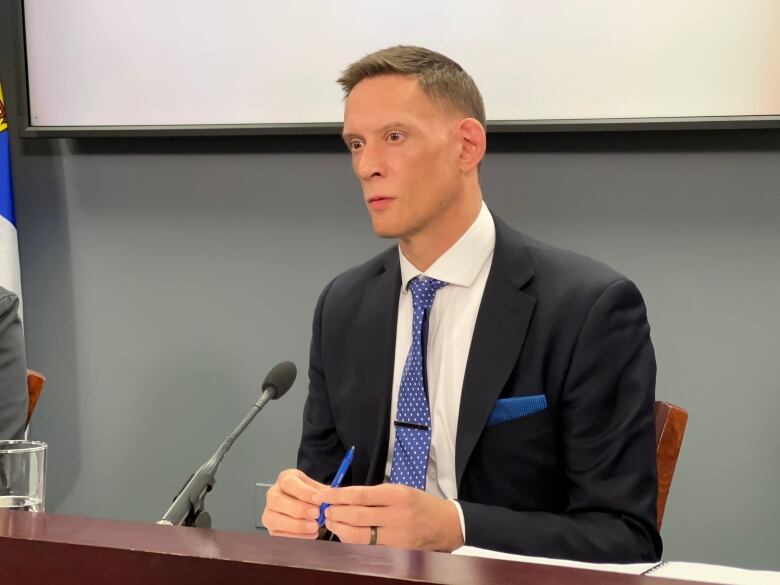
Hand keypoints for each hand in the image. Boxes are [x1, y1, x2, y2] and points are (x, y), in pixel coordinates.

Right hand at [262, 469, 326, 538]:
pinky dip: (296, 535)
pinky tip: (311, 534)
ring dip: (295, 525)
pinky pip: (279, 534)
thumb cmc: (309, 494)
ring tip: (314, 527)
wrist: (303, 504)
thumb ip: (322, 492)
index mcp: (285, 479)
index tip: (319, 499)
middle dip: (298, 509)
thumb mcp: (316, 487)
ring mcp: (269, 511)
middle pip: (277, 500)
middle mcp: (273, 493)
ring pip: (274, 519)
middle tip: (316, 514)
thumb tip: (329, 498)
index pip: (289, 483)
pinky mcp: (271, 527)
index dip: (304, 492)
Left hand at [313, 483, 463, 551]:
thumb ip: (374, 495)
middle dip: (335, 513)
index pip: (360, 495)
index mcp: (397, 495)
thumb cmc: (420, 504)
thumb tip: (343, 497)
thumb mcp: (400, 490)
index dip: (338, 495)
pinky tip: (346, 534)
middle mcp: (397, 516)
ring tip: (332, 522)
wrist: (447, 525)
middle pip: (356, 516)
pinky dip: (353, 541)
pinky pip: (368, 548)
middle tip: (324, 510)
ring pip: (359, 536)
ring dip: (340, 529)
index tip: (323, 494)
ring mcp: (397, 537)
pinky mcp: (397, 552)